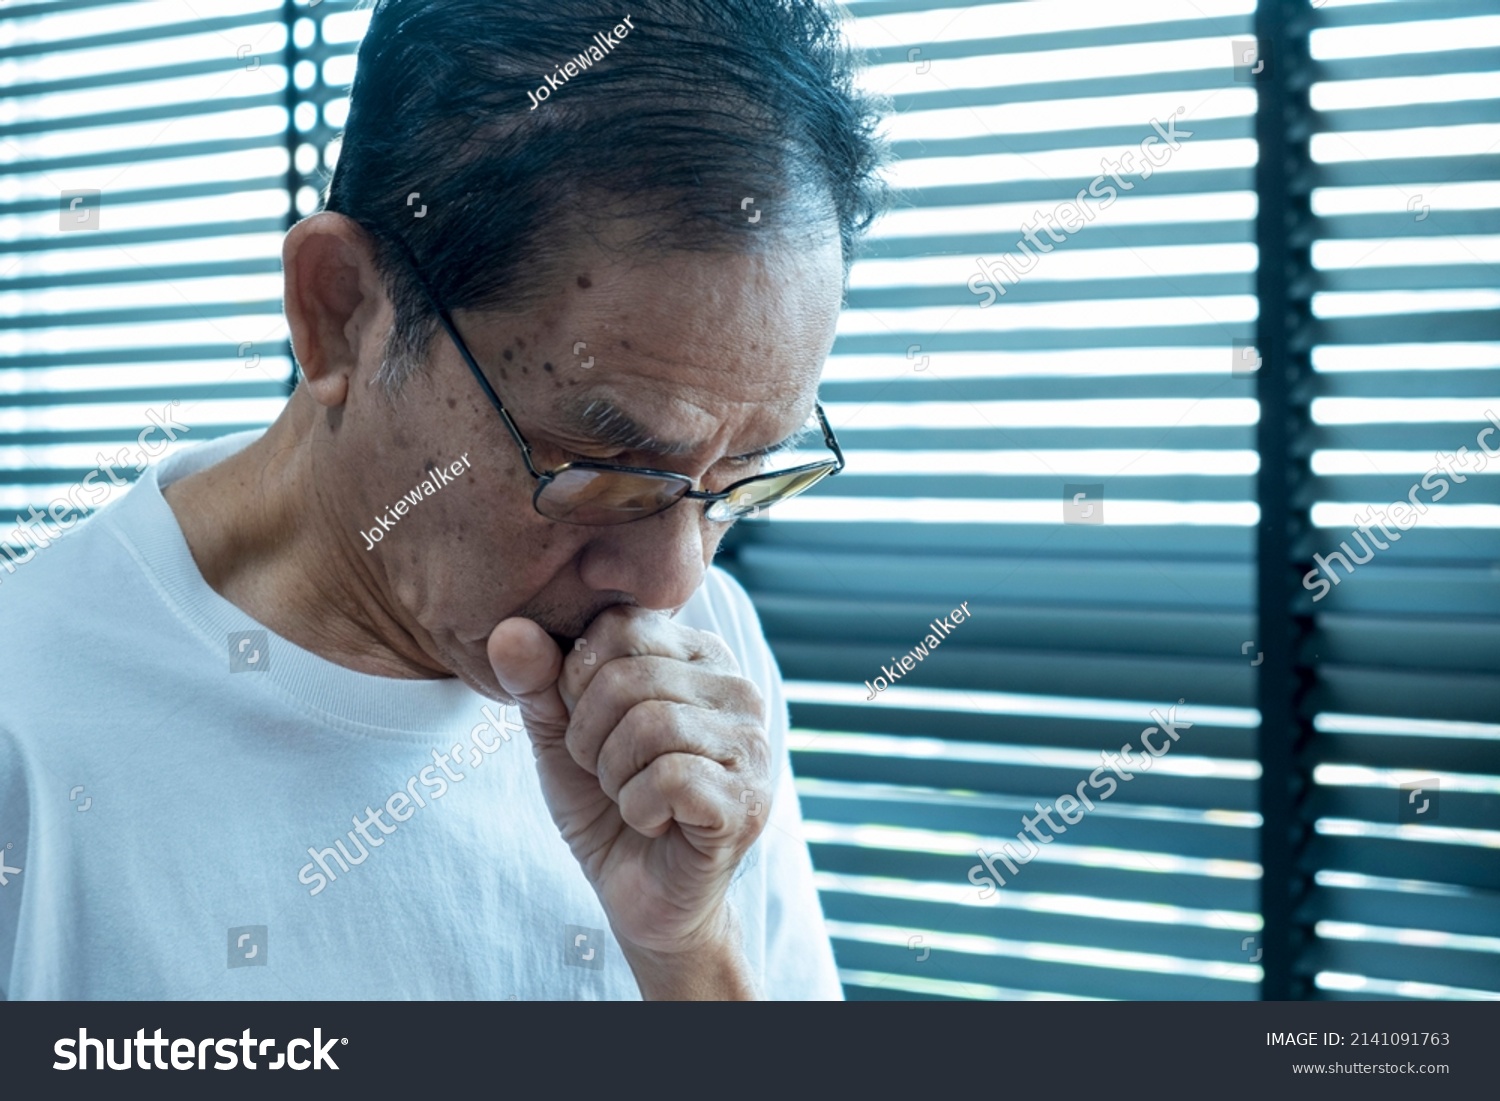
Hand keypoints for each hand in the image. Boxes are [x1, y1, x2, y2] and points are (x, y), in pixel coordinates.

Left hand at [488, 605, 771, 992]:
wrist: (642, 896)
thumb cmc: (607, 806)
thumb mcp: (560, 735)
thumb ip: (536, 680)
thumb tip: (507, 631)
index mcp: (697, 656)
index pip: (619, 626)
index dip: (577, 680)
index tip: (588, 726)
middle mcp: (736, 688)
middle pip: (627, 676)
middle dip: (589, 736)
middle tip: (605, 773)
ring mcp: (750, 744)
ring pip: (650, 725)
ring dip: (613, 775)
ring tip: (628, 796)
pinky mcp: (747, 800)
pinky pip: (670, 778)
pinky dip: (638, 808)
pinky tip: (653, 822)